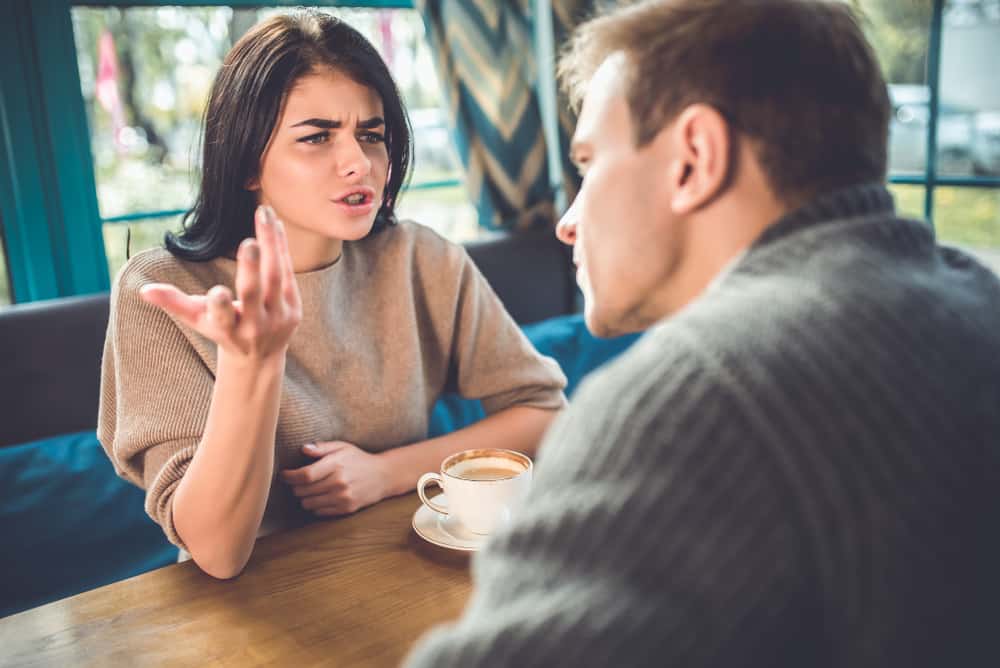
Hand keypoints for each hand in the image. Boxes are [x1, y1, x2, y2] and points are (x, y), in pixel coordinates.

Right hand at [139, 205, 301, 361]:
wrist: (261, 356)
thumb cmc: (223, 331)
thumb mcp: (198, 319)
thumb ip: (174, 303)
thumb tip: (144, 290)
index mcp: (227, 329)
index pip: (223, 318)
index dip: (220, 306)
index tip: (217, 292)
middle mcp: (255, 325)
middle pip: (253, 294)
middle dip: (251, 270)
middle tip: (249, 243)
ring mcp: (278, 317)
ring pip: (275, 278)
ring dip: (271, 244)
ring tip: (263, 213)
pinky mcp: (295, 308)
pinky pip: (288, 272)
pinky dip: (281, 247)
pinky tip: (274, 222)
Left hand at [281, 441, 391, 515]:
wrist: (383, 476)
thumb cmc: (359, 459)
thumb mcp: (343, 447)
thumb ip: (322, 448)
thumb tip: (303, 449)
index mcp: (336, 464)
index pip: (305, 475)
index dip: (290, 477)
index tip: (284, 475)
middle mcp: (339, 482)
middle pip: (303, 490)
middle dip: (295, 486)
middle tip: (297, 482)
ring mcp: (343, 497)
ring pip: (308, 503)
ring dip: (304, 497)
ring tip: (309, 490)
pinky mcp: (346, 509)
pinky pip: (319, 512)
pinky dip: (315, 505)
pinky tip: (320, 497)